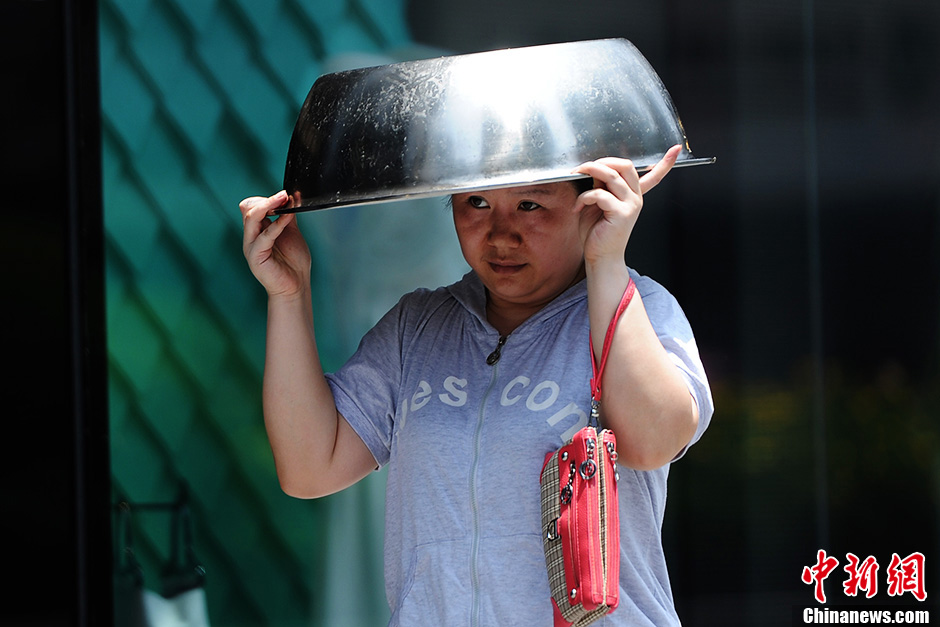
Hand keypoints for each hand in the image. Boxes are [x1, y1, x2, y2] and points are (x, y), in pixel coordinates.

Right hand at [240, 190, 310, 297]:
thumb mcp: (291, 232)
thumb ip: (288, 216)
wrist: (296, 285)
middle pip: (248, 209)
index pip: (251, 206)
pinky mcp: (256, 256)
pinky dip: (277, 224)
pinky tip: (288, 218)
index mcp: (257, 230)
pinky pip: (264, 236)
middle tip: (284, 195)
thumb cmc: (293, 262)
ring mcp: (251, 246)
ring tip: (284, 200)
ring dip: (269, 205)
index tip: (285, 195)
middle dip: (266, 199)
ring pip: (251, 218)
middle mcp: (251, 237)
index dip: (266, 199)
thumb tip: (291, 198)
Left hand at [572, 145, 680, 265]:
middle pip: (625, 165)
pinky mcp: (622, 213)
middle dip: (603, 161)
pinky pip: (599, 194)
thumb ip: (600, 187)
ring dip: (590, 171)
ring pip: (611, 175)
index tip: (676, 149)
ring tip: (577, 176)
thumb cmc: (597, 233)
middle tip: (584, 167)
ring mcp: (631, 205)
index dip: (666, 162)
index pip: (654, 175)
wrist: (600, 257)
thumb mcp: (598, 204)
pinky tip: (578, 207)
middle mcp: (636, 198)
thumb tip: (594, 169)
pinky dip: (584, 197)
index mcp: (633, 195)